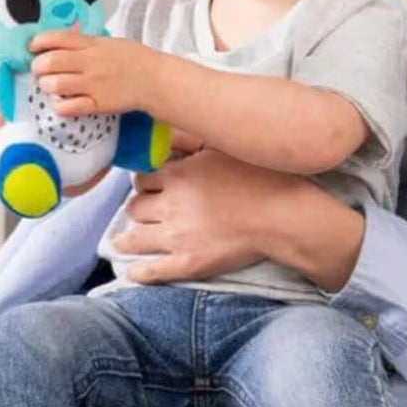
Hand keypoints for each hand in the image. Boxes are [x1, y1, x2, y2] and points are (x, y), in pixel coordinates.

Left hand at [31, 29, 167, 116]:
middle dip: (38, 67)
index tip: (33, 48)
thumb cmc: (133, 59)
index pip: (57, 37)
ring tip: (50, 87)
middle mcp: (90, 63)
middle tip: (39, 71)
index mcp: (92, 44)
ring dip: (46, 86)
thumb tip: (62, 40)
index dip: (38, 42)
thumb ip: (85, 42)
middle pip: (50, 62)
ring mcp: (93, 84)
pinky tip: (61, 104)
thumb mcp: (109, 43)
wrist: (156, 80)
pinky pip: (69, 107)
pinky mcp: (98, 104)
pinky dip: (59, 106)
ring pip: (55, 85)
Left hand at [111, 150, 293, 284]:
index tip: (149, 186)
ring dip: (127, 238)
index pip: (142, 179)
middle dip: (138, 208)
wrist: (283, 215)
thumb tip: (167, 134)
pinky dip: (137, 272)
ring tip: (123, 241)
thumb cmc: (262, 177)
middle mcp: (171, 205)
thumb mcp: (224, 148)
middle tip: (145, 211)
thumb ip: (191, 142)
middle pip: (134, 207)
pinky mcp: (189, 263)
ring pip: (134, 238)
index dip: (144, 183)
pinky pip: (152, 271)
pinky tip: (132, 271)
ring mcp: (178, 237)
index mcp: (179, 176)